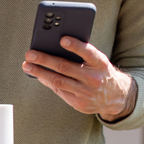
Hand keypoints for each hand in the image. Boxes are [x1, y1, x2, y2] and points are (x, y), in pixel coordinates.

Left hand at [23, 37, 137, 120]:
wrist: (116, 96)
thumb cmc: (100, 71)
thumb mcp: (98, 61)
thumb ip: (82, 54)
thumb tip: (55, 47)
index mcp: (101, 63)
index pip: (88, 52)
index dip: (75, 46)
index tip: (62, 39)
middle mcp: (94, 78)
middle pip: (66, 67)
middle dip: (45, 60)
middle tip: (30, 53)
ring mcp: (86, 93)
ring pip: (58, 81)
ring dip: (40, 72)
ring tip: (27, 65)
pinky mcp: (80, 104)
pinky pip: (60, 91)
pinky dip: (48, 81)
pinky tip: (39, 75)